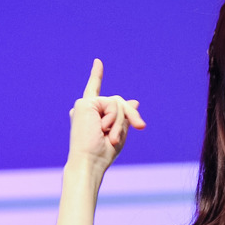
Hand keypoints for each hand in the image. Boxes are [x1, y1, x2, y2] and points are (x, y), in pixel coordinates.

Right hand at [67, 59, 145, 174]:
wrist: (90, 162)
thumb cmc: (103, 153)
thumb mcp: (120, 133)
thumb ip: (125, 117)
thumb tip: (134, 100)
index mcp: (91, 115)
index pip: (96, 92)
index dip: (96, 76)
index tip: (98, 62)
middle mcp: (86, 108)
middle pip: (117, 101)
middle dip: (131, 114)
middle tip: (140, 126)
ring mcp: (84, 105)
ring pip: (117, 103)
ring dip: (121, 122)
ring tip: (111, 137)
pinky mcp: (85, 103)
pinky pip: (112, 104)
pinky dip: (114, 119)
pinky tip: (103, 129)